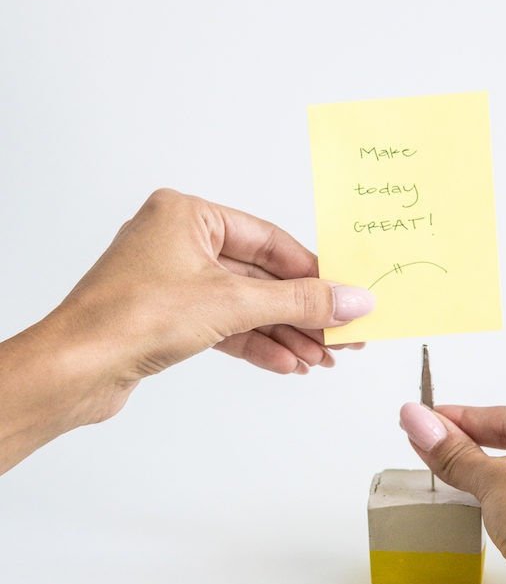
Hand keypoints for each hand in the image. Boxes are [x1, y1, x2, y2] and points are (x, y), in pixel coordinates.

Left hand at [52, 188, 373, 421]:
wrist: (74, 369)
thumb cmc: (130, 317)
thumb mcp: (232, 303)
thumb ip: (299, 302)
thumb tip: (352, 299)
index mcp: (187, 214)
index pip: (269, 239)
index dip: (313, 271)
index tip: (346, 294)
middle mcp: (177, 241)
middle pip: (260, 276)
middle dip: (301, 311)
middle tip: (341, 334)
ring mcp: (170, 281)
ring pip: (243, 305)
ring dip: (283, 333)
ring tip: (321, 358)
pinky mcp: (165, 318)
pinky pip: (223, 326)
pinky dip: (255, 344)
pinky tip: (286, 364)